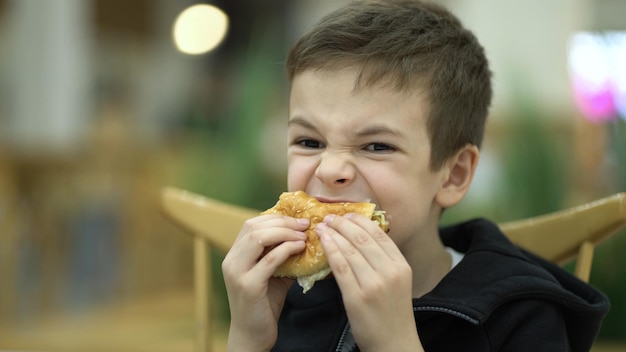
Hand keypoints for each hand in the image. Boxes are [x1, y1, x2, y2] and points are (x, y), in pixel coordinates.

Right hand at [222, 214, 308, 350]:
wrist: (252, 335)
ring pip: (258, 238)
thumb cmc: (264, 304)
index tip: (298, 219)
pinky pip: (269, 259)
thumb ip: (282, 255)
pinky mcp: (249, 286)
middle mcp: (231, 261)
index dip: (275, 217)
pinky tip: (300, 247)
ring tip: (303, 235)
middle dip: (282, 222)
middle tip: (304, 224)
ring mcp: (237, 273)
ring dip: (285, 232)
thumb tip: (305, 236)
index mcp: (234, 255)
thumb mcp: (273, 274)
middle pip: (253, 227)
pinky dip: (287, 249)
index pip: (251, 224)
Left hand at [317, 214, 423, 351]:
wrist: (393, 344)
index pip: (380, 234)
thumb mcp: (397, 282)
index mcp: (401, 266)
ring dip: (333, 234)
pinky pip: (340, 267)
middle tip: (330, 217)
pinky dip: (330, 250)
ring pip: (349, 250)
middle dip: (343, 224)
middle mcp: (390, 272)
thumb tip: (361, 237)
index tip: (348, 214)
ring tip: (322, 227)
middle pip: (363, 238)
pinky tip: (323, 242)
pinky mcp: (357, 297)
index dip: (361, 221)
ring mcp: (373, 284)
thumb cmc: (392, 313)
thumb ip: (383, 261)